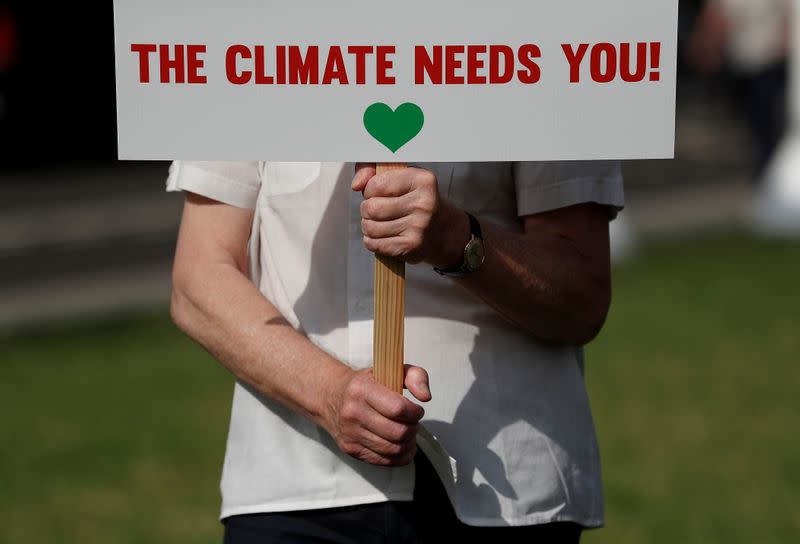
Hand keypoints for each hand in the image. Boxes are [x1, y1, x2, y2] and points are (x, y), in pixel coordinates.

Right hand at [323, 364, 431, 465]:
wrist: (331, 395)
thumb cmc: (367, 383)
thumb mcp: (390, 370)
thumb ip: (415, 376)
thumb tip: (426, 397)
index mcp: (362, 389)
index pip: (398, 409)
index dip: (415, 412)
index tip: (416, 410)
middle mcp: (353, 413)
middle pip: (398, 432)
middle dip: (413, 429)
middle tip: (413, 422)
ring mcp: (350, 434)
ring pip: (393, 450)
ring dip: (409, 444)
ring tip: (408, 433)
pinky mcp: (351, 449)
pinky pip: (384, 461)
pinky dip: (400, 457)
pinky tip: (403, 446)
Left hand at [352, 163, 468, 266]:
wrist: (444, 232)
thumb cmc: (418, 202)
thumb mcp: (403, 178)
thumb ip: (374, 171)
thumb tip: (356, 184)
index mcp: (422, 180)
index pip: (376, 184)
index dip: (370, 190)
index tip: (380, 193)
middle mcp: (422, 204)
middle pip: (370, 208)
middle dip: (368, 209)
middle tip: (379, 210)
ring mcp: (417, 227)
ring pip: (369, 227)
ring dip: (369, 226)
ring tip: (382, 223)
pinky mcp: (410, 247)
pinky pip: (373, 244)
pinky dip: (373, 241)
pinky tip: (384, 236)